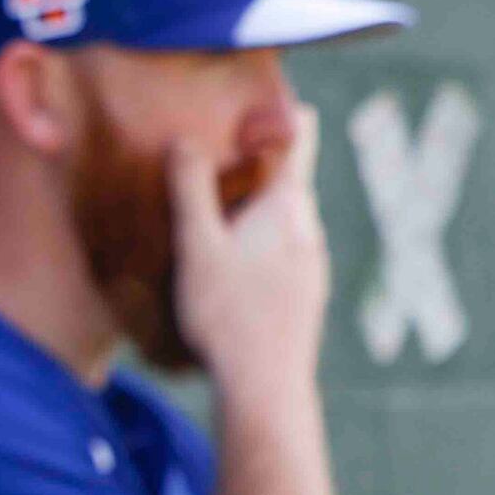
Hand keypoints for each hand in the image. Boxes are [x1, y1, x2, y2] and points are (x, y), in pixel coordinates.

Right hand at [170, 103, 328, 404]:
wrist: (267, 385)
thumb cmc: (228, 314)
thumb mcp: (196, 247)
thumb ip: (190, 190)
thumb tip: (183, 140)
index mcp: (286, 203)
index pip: (299, 132)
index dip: (274, 112)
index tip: (241, 110)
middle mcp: (308, 225)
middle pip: (286, 177)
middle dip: (250, 169)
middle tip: (202, 172)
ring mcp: (312, 261)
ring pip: (283, 218)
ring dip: (250, 215)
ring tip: (208, 231)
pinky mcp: (306, 293)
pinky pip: (282, 252)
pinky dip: (256, 249)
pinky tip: (227, 277)